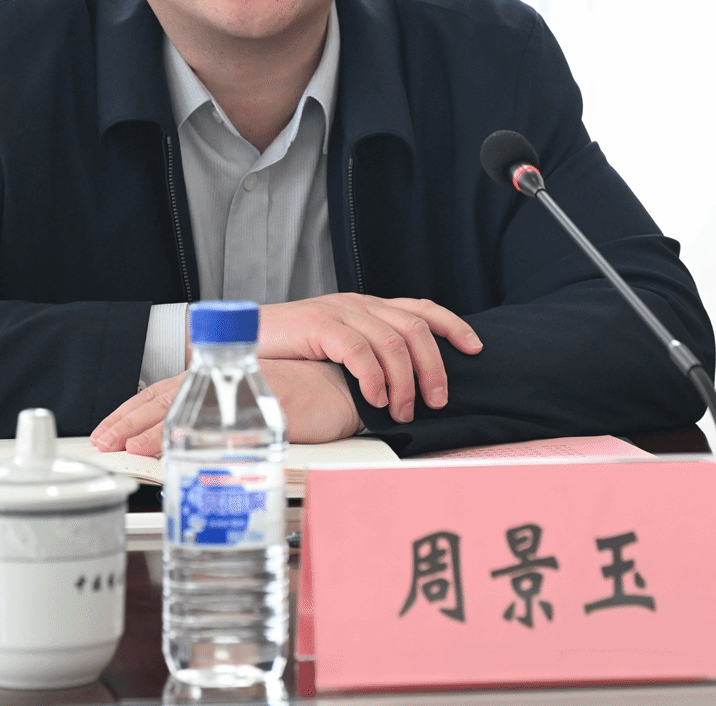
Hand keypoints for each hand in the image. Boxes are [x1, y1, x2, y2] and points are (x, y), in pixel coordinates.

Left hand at [89, 359, 361, 456]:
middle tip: (103, 444)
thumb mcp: (253, 407)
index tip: (107, 433)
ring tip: (128, 449)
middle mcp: (225, 385)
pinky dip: (203, 438)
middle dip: (131, 423)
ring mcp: (245, 394)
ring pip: (190, 409)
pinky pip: (229, 426)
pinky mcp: (267, 409)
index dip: (132, 413)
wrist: (346, 387)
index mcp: (217, 382)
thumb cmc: (303, 398)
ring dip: (155, 430)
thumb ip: (221, 420)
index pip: (163, 395)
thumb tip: (184, 444)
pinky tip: (181, 449)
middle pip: (167, 400)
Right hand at [257, 294, 481, 422]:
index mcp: (367, 308)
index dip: (453, 326)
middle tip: (435, 401)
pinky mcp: (318, 324)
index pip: (422, 309)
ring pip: (392, 342)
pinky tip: (375, 400)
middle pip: (415, 328)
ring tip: (402, 410)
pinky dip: (374, 378)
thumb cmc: (288, 352)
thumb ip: (367, 358)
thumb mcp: (336, 351)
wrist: (240, 339)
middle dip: (434, 367)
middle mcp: (358, 305)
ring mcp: (339, 312)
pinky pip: (359, 350)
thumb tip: (406, 387)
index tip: (476, 349)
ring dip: (405, 382)